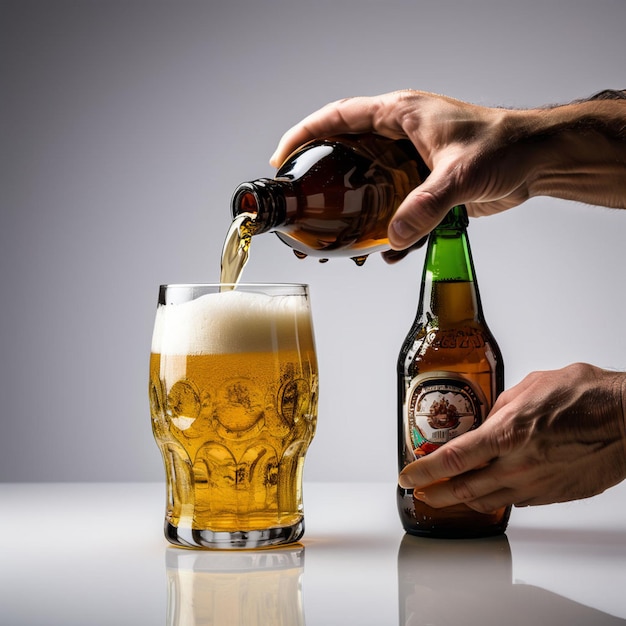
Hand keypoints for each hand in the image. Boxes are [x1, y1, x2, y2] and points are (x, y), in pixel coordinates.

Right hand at [270, 90, 536, 249]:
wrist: (535, 160)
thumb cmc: (505, 145)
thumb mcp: (461, 173)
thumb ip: (426, 205)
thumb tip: (393, 237)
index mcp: (400, 115)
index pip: (339, 117)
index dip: (306, 134)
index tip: (283, 158)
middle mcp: (399, 135)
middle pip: (343, 153)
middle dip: (321, 182)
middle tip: (304, 210)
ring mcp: (408, 161)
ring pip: (364, 183)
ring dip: (349, 210)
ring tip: (335, 239)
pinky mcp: (421, 184)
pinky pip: (390, 204)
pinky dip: (382, 226)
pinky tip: (382, 250)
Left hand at [398, 363, 625, 509]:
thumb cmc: (587, 396)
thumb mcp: (532, 386)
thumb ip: (502, 405)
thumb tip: (489, 417)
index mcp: (507, 434)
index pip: (452, 459)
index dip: (424, 470)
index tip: (408, 475)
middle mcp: (518, 465)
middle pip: (464, 489)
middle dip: (436, 492)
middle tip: (421, 492)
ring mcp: (537, 485)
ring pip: (488, 501)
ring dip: (463, 499)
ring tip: (447, 495)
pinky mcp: (554, 495)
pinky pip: (516, 502)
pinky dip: (495, 499)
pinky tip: (488, 493)